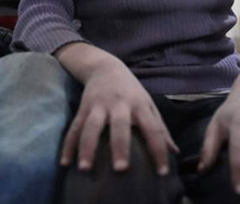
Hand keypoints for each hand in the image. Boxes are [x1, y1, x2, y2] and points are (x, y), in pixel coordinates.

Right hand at [60, 61, 177, 174]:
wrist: (105, 67)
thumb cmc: (131, 91)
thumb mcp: (148, 104)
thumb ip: (160, 128)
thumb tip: (174, 152)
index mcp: (139, 105)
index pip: (152, 129)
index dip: (158, 150)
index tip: (162, 172)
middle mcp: (119, 104)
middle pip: (120, 125)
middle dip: (120, 146)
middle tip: (121, 169)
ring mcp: (98, 105)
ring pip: (91, 126)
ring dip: (88, 147)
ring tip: (85, 169)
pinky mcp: (83, 108)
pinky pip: (74, 128)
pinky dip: (68, 145)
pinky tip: (65, 163)